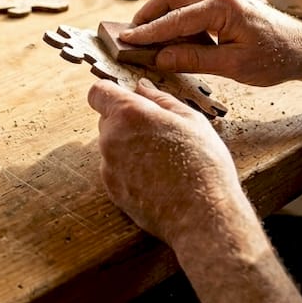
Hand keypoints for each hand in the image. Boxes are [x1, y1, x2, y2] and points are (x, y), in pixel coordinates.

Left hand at [87, 77, 247, 246]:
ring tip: (164, 161)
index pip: (98, 92)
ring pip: (112, 147)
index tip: (126, 99)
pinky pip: (116, 171)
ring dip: (130, 148)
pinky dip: (131, 171)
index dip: (111, 92)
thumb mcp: (191, 120)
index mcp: (129, 115)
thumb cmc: (202, 164)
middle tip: (160, 134)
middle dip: (127, 122)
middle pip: (107, 120)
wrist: (202, 215)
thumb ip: (160, 99)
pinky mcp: (112, 191)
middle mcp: (111, 139)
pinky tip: (158, 179)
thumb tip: (141, 87)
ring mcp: (108, 167)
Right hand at [121, 0, 301, 87]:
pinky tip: (173, 40)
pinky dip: (177, 20)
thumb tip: (161, 58)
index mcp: (222, 5)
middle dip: (148, 16)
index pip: (174, 18)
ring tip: (148, 40)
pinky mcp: (225, 2)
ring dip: (162, 17)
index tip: (125, 40)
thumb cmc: (276, 57)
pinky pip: (192, 6)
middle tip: (130, 36)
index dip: (148, 31)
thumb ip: (194, 59)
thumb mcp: (234, 65)